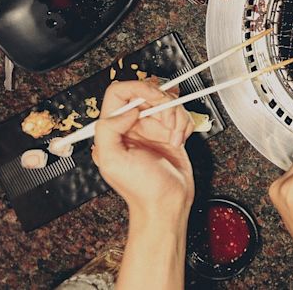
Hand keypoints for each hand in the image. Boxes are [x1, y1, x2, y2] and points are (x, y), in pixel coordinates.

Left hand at [93, 81, 194, 218]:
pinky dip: (185, 125)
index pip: (120, 92)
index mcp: (114, 128)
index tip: (151, 101)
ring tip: (174, 137)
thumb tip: (125, 111)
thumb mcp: (112, 161)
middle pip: (149, 92)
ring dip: (177, 117)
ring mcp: (153, 128)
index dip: (137, 89)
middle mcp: (133, 125)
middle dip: (164, 103)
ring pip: (169, 102)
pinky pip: (181, 115)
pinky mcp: (171, 132)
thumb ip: (108, 130)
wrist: (167, 203)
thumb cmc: (140, 189)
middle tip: (167, 121)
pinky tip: (179, 141)